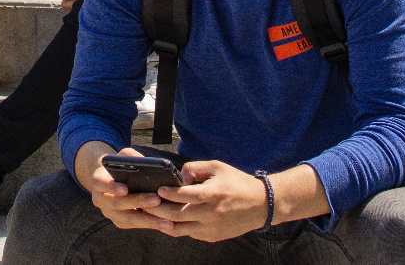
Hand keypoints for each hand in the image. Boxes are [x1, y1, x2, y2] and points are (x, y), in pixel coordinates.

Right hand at [89, 147, 169, 230]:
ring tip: (165, 219)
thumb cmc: (121, 166)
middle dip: (138, 201)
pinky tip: (165, 224)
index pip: (101, 183)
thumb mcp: (123, 156)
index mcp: (98, 180)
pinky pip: (134, 225)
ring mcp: (109, 213)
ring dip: (147, 219)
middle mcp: (100, 199)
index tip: (125, 189)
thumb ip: (130, 156)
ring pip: (127, 218)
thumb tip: (144, 162)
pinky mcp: (119, 222)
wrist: (113, 180)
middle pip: (117, 203)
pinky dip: (149, 224)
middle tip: (157, 199)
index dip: (111, 187)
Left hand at [144, 160, 266, 241]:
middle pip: (177, 214)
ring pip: (179, 229)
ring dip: (162, 222)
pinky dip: (176, 227)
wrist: (260, 205)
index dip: (169, 193)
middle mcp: (211, 214)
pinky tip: (166, 220)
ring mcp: (211, 228)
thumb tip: (177, 175)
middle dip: (158, 209)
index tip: (158, 189)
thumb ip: (195, 168)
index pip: (185, 195)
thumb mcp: (218, 167)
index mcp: (213, 194)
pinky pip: (189, 233)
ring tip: (149, 215)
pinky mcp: (211, 237)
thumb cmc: (237, 182)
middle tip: (144, 203)